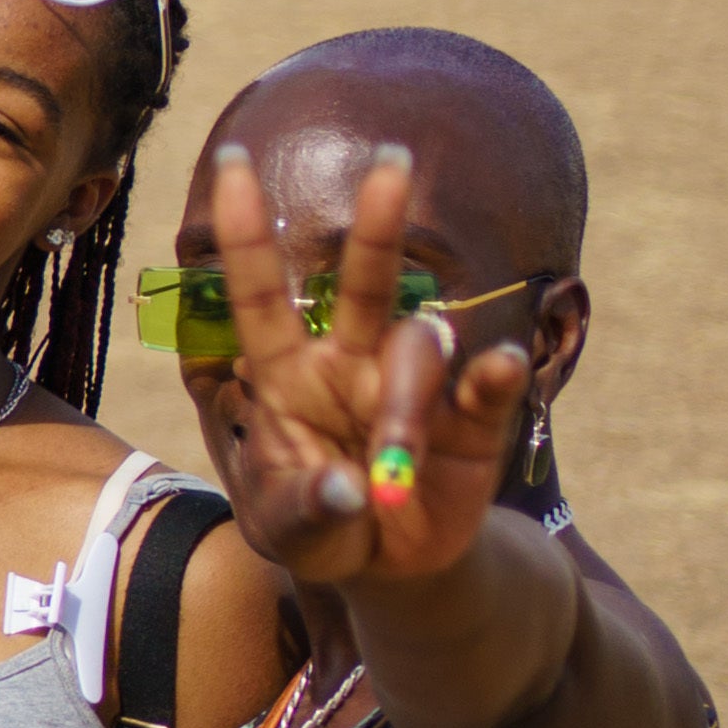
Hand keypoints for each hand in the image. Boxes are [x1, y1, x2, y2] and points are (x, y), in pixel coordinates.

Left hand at [196, 146, 522, 591]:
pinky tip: (496, 372)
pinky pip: (487, 381)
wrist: (385, 566)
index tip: (230, 161)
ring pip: (420, 351)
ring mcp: (413, 385)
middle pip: (366, 283)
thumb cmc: (317, 529)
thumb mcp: (289, 534)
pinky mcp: (472, 418)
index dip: (244, 233)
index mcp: (286, 377)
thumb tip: (347, 492)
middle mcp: (352, 363)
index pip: (260, 297)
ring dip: (407, 409)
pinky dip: (493, 375)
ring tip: (392, 475)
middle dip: (379, 224)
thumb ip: (305, 511)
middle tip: (392, 164)